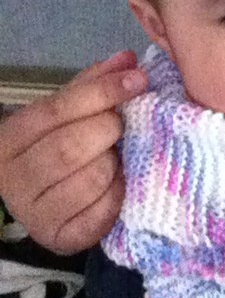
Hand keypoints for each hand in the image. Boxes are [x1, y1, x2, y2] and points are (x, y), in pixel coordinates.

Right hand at [0, 51, 147, 253]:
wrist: (43, 200)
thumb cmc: (58, 147)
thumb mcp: (69, 112)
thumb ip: (95, 85)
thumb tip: (128, 59)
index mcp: (11, 138)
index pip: (58, 109)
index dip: (102, 92)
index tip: (138, 80)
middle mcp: (14, 178)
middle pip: (71, 146)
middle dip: (108, 130)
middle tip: (122, 126)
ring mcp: (35, 214)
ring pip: (91, 180)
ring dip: (115, 164)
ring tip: (115, 157)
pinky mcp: (61, 239)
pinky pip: (102, 212)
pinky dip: (118, 194)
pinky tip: (117, 184)